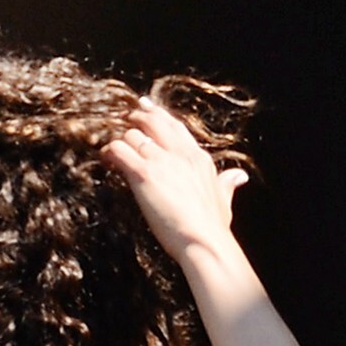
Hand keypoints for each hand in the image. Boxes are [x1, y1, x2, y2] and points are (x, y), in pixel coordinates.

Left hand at [101, 95, 248, 264]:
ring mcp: (162, 161)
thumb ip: (227, 183)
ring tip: (112, 148)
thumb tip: (239, 176)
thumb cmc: (213, 226)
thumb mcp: (223, 199)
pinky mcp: (145, 174)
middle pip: (154, 123)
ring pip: (134, 136)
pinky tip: (107, 157)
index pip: (175, 127)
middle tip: (127, 118)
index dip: (159, 115)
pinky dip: (111, 151)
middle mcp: (179, 154)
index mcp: (197, 157)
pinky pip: (121, 151)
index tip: (147, 106)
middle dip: (138, 118)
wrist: (204, 240)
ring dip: (121, 140)